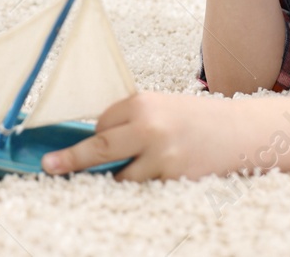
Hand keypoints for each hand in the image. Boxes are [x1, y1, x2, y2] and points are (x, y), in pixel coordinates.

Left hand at [41, 91, 237, 181]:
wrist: (240, 132)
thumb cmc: (195, 119)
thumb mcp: (161, 108)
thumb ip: (131, 121)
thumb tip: (93, 140)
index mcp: (142, 102)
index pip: (102, 123)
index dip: (101, 134)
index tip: (100, 140)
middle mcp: (149, 126)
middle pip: (99, 148)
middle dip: (72, 159)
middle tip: (49, 166)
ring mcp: (161, 155)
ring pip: (121, 176)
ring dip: (121, 176)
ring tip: (146, 164)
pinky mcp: (173, 178)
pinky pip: (143, 187)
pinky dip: (143, 184)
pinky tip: (160, 172)